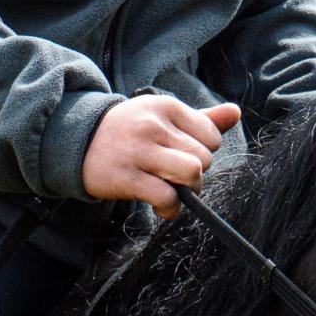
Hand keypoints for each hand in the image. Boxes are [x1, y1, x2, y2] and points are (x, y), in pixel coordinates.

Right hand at [81, 96, 240, 218]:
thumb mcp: (163, 115)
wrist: (80, 141)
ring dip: (189, 190)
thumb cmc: (131, 130)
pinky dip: (170, 208)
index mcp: (166, 106)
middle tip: (177, 175)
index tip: (184, 155)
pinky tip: (160, 204)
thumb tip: (236, 112)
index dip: (204, 151)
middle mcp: (153, 125)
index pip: (211, 135)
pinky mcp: (127, 177)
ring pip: (192, 173)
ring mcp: (139, 151)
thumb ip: (203, 117)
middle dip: (197, 173)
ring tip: (173, 189)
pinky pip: (167, 198)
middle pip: (204, 158)